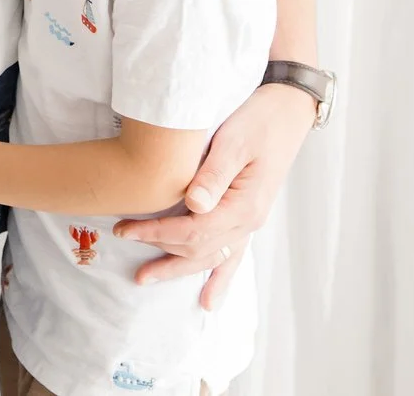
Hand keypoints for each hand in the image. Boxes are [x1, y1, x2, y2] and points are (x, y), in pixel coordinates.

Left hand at [113, 82, 314, 307]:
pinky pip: (233, 255)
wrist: (288, 112)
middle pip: (198, 249)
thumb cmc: (259, 120)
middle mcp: (248, 221)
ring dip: (180, 270)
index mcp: (243, 205)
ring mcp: (250, 221)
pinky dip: (220, 277)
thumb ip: (214, 175)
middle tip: (125, 251)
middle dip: (160, 253)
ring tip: (149, 279)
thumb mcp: (233, 141)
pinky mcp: (248, 215)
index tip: (125, 229)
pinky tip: (209, 300)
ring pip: (212, 257)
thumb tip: (193, 206)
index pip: (193, 230)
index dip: (156, 233)